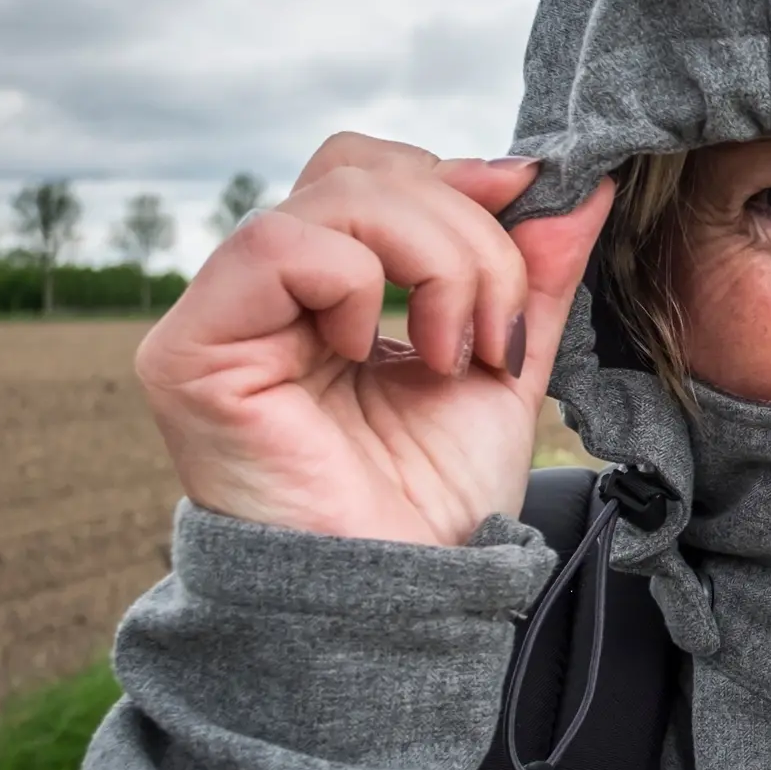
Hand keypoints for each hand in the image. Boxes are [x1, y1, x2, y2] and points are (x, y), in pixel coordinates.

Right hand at [136, 134, 614, 545]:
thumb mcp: (506, 363)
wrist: (401, 599)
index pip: (378, 174)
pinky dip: (360, 285)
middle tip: (498, 328)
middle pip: (362, 171)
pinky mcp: (189, 348)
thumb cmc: (437, 501)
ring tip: (457, 355)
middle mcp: (268, 292)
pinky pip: (279, 247)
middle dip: (464, 231)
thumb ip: (533, 273)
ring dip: (434, 261)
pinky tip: (374, 356)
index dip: (458, 177)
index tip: (531, 202)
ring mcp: (222, 314)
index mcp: (333, 289)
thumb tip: (581, 183)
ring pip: (334, 197)